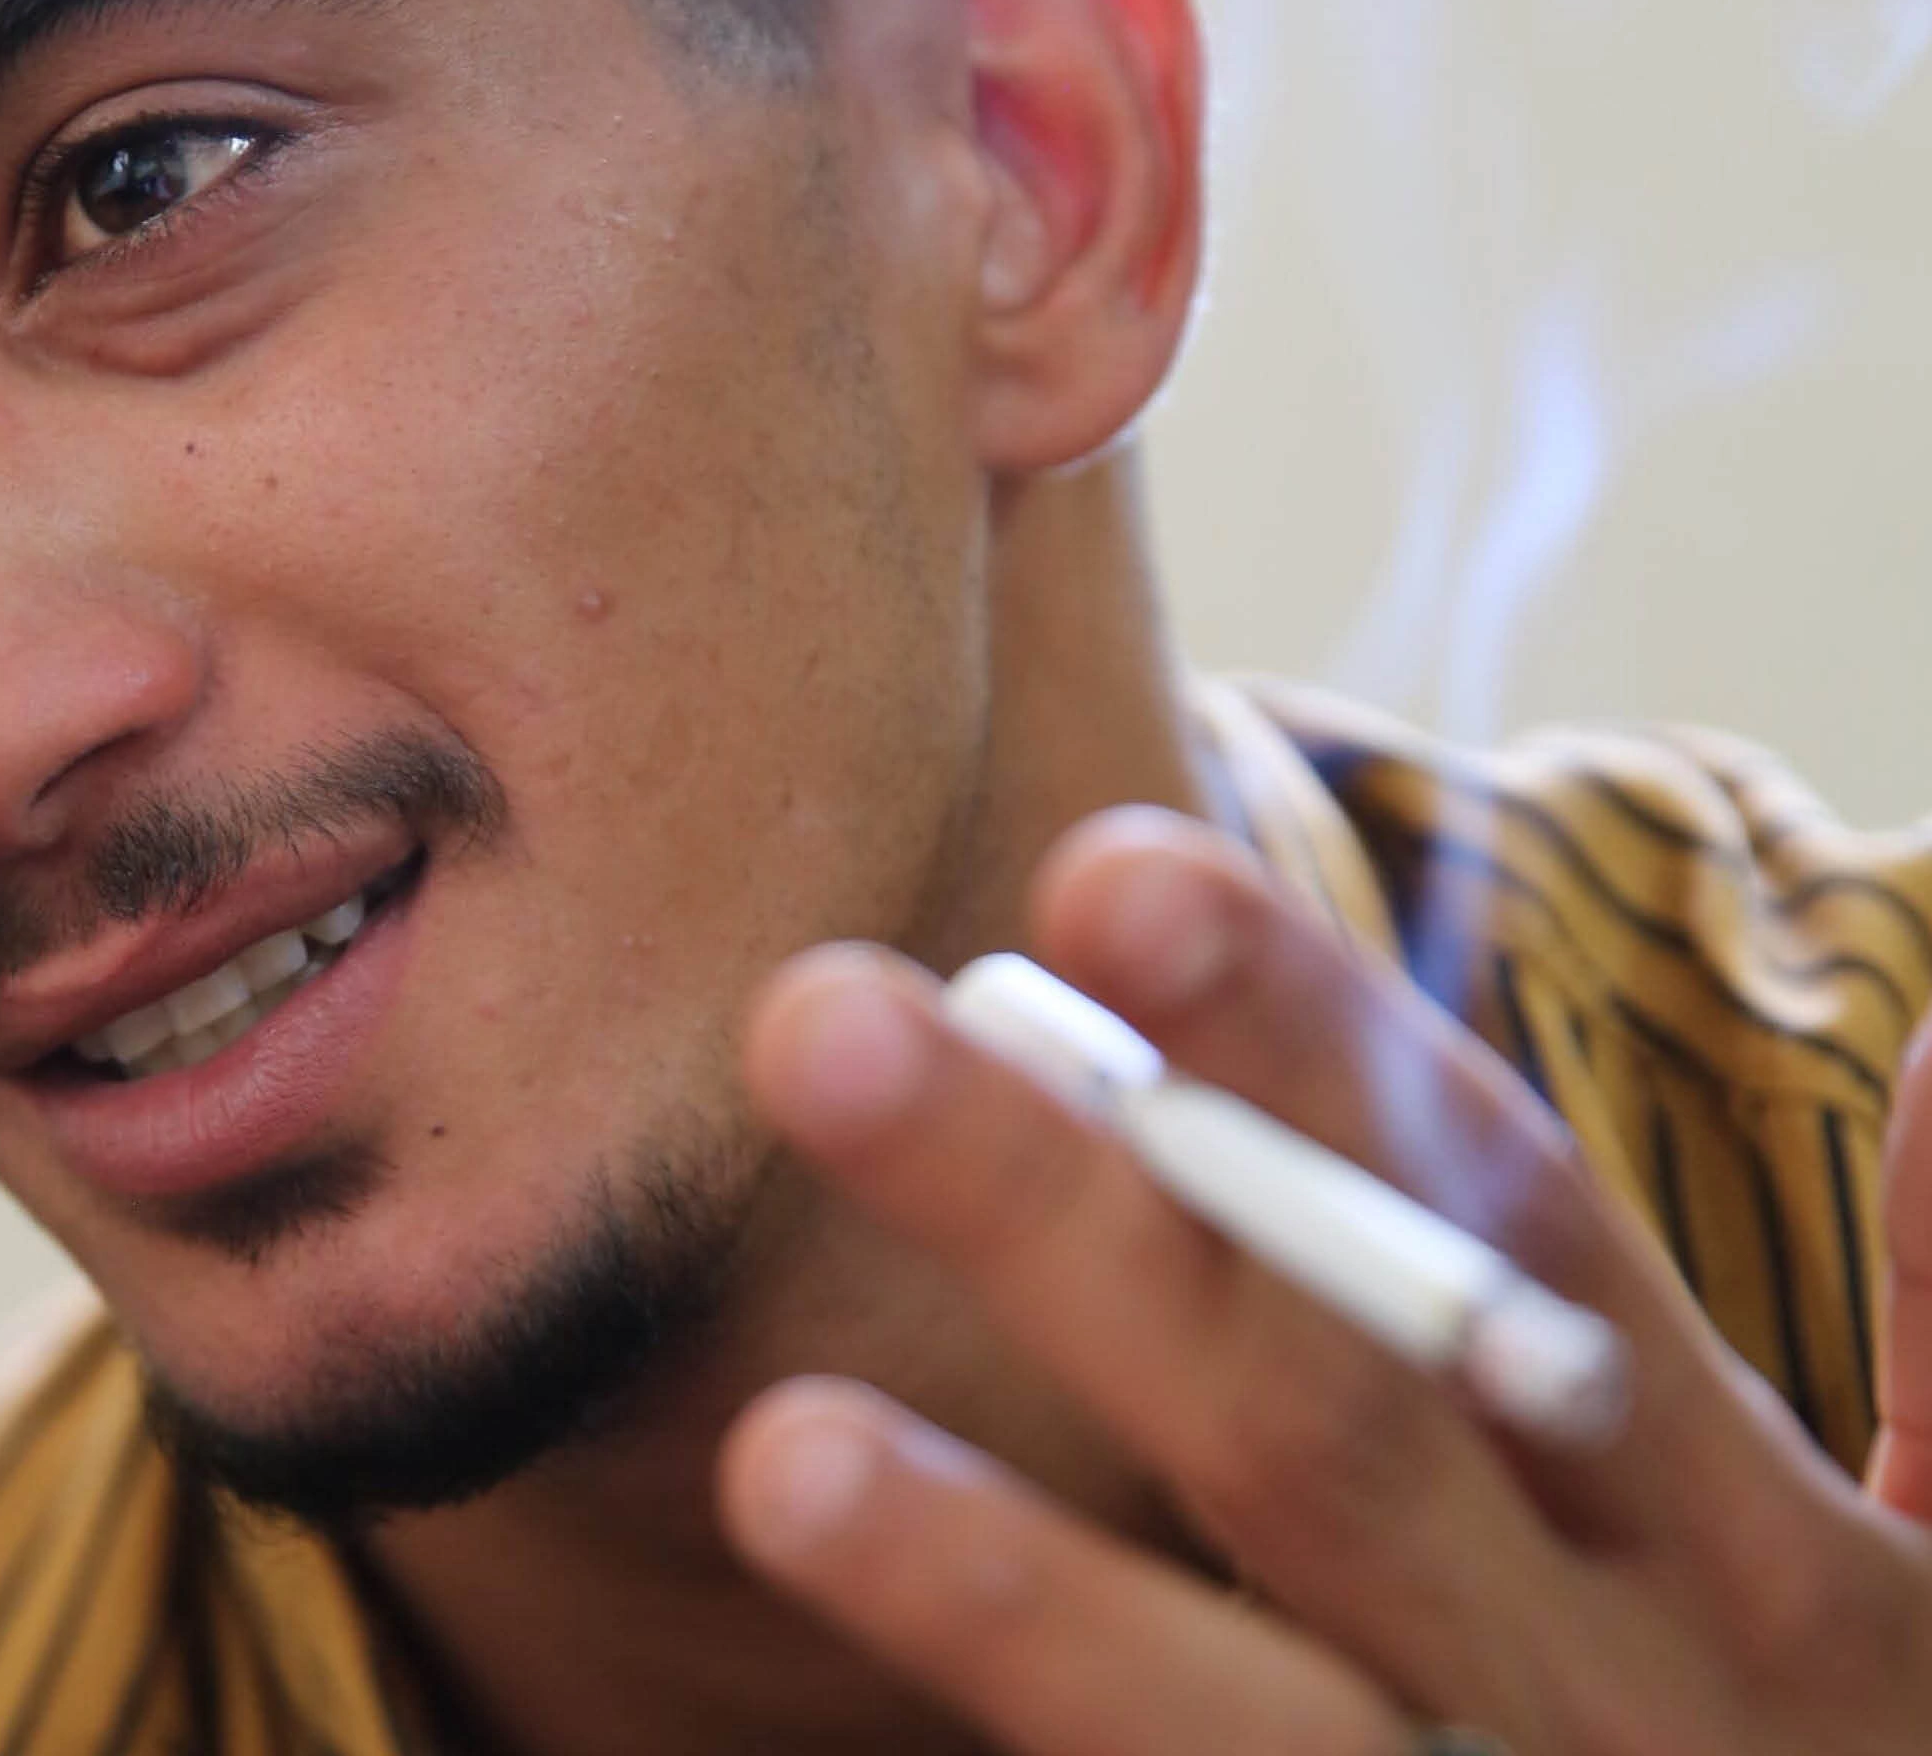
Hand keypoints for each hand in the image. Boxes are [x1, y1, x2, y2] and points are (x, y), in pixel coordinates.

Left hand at [720, 808, 1931, 1753]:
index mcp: (1757, 1558)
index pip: (1503, 1228)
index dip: (1301, 1047)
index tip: (1093, 870)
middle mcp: (1624, 1701)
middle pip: (1313, 1425)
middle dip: (1070, 1228)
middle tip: (816, 1025)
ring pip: (1231, 1724)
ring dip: (1005, 1593)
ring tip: (782, 1449)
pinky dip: (1027, 1744)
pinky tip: (821, 1609)